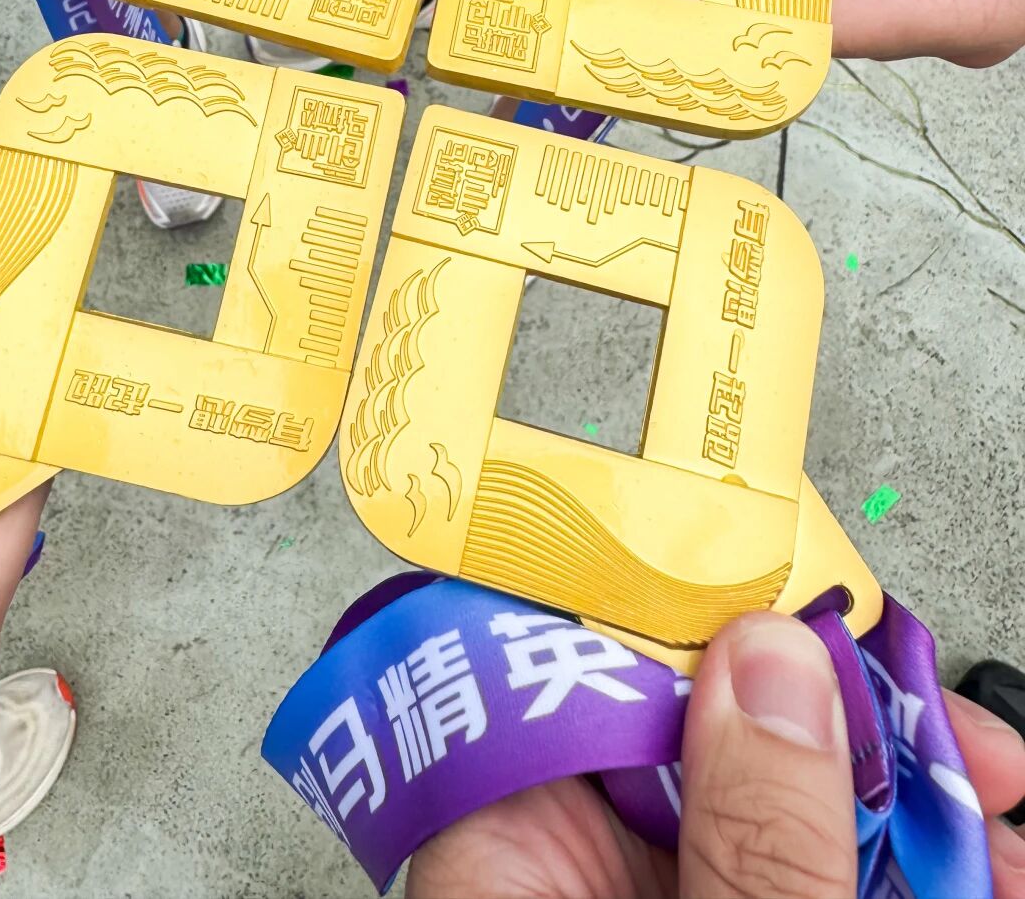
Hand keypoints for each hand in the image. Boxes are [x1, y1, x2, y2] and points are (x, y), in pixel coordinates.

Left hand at [407, 612, 1024, 898]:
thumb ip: (748, 835)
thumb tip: (774, 660)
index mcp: (516, 859)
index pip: (583, 672)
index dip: (709, 626)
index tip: (827, 618)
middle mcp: (574, 877)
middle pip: (712, 740)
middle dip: (856, 738)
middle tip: (971, 751)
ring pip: (783, 820)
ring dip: (909, 823)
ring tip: (1003, 840)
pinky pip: (806, 882)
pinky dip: (902, 881)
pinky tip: (980, 883)